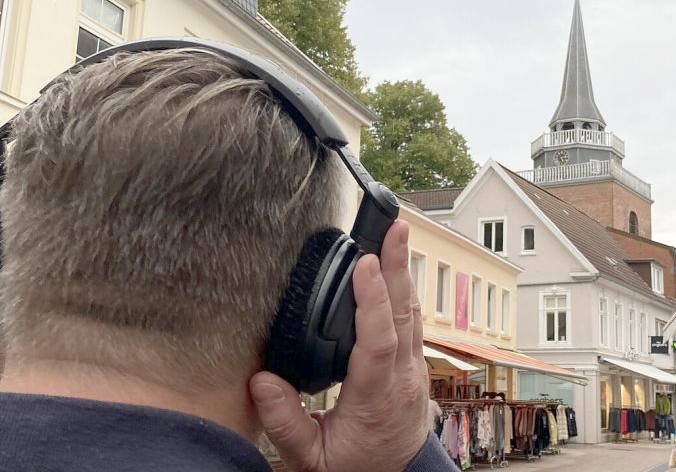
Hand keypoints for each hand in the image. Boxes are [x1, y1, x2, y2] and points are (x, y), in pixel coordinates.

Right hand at [250, 220, 429, 471]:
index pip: (379, 342)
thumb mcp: (312, 459)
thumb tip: (261, 382)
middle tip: (394, 228)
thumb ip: (285, 422)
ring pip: (412, 314)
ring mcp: (414, 370)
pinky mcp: (415, 366)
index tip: (365, 264)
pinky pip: (412, 322)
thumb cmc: (356, 467)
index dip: (373, 301)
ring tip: (396, 236)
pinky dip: (403, 292)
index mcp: (376, 397)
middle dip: (397, 267)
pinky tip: (395, 270)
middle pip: (403, 315)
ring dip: (404, 273)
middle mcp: (403, 378)